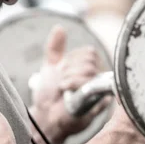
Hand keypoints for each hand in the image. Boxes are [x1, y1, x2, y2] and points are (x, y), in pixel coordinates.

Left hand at [29, 25, 111, 143]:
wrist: (45, 115)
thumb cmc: (49, 95)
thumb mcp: (50, 67)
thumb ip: (55, 48)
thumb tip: (59, 28)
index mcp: (89, 69)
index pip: (89, 52)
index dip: (72, 59)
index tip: (61, 70)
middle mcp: (97, 79)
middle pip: (90, 61)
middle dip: (69, 68)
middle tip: (60, 81)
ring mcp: (99, 91)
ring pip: (89, 71)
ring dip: (69, 77)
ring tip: (62, 88)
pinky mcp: (99, 104)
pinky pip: (94, 86)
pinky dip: (76, 84)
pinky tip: (66, 90)